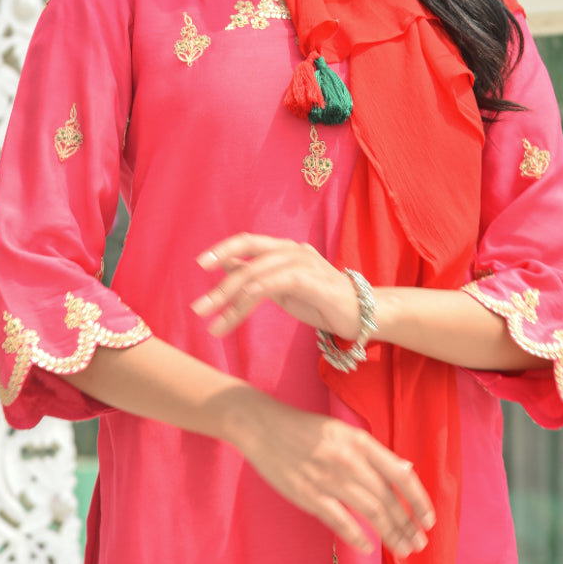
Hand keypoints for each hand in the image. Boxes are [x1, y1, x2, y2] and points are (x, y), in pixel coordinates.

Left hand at [191, 232, 360, 340]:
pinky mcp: (312, 279)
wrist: (363, 314)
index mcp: (284, 250)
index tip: (201, 264)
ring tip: (215, 321)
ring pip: (258, 272)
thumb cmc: (321, 301)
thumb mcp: (282, 288)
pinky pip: (278, 281)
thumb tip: (227, 267)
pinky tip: (242, 303)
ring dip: (232, 298)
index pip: (248, 242)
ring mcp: (303, 262)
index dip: (223, 250)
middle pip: (248, 255)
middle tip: (199, 307)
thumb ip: (257, 276)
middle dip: (220, 282)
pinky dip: (256, 290)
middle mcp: (292, 250)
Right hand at [225, 393, 434, 556]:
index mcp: (360, 441)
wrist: (262, 426)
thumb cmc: (306, 429)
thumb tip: (406, 469)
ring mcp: (328, 479)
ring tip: (403, 551)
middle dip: (408, 525)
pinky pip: (339, 521)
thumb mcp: (344, 431)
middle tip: (419, 545)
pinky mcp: (308, 495)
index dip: (419, 500)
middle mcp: (349, 460)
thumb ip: (374, 452)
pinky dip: (357, 536)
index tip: (429, 520)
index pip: (401, 474)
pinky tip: (368, 547)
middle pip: (388, 499)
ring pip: (370, 513)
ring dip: (391, 535)